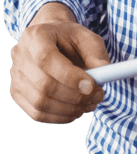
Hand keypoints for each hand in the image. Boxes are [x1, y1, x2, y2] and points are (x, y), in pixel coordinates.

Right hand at [10, 2, 109, 123]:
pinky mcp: (17, 93)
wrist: (53, 41)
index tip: (92, 86)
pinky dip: (59, 117)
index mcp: (36, 35)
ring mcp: (15, 76)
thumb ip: (97, 55)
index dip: (69, 76)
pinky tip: (75, 111)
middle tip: (97, 97)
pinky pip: (36, 113)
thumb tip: (104, 75)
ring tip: (89, 105)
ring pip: (39, 102)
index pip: (46, 58)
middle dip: (74, 96)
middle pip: (43, 84)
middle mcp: (20, 55)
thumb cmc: (70, 39)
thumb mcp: (88, 39)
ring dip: (69, 109)